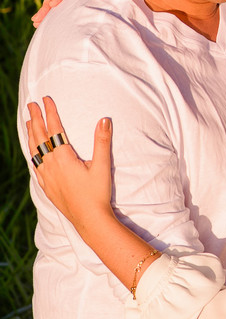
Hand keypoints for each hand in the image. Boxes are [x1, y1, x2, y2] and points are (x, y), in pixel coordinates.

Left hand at [26, 96, 115, 230]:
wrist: (89, 219)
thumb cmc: (98, 193)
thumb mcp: (102, 166)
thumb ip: (102, 141)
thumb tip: (104, 119)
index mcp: (64, 158)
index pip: (54, 129)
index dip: (51, 113)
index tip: (46, 99)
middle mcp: (51, 165)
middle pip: (40, 137)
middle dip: (35, 119)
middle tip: (32, 105)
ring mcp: (46, 176)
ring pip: (34, 150)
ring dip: (31, 134)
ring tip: (28, 122)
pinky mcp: (46, 185)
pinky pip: (34, 164)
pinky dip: (31, 152)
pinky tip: (32, 151)